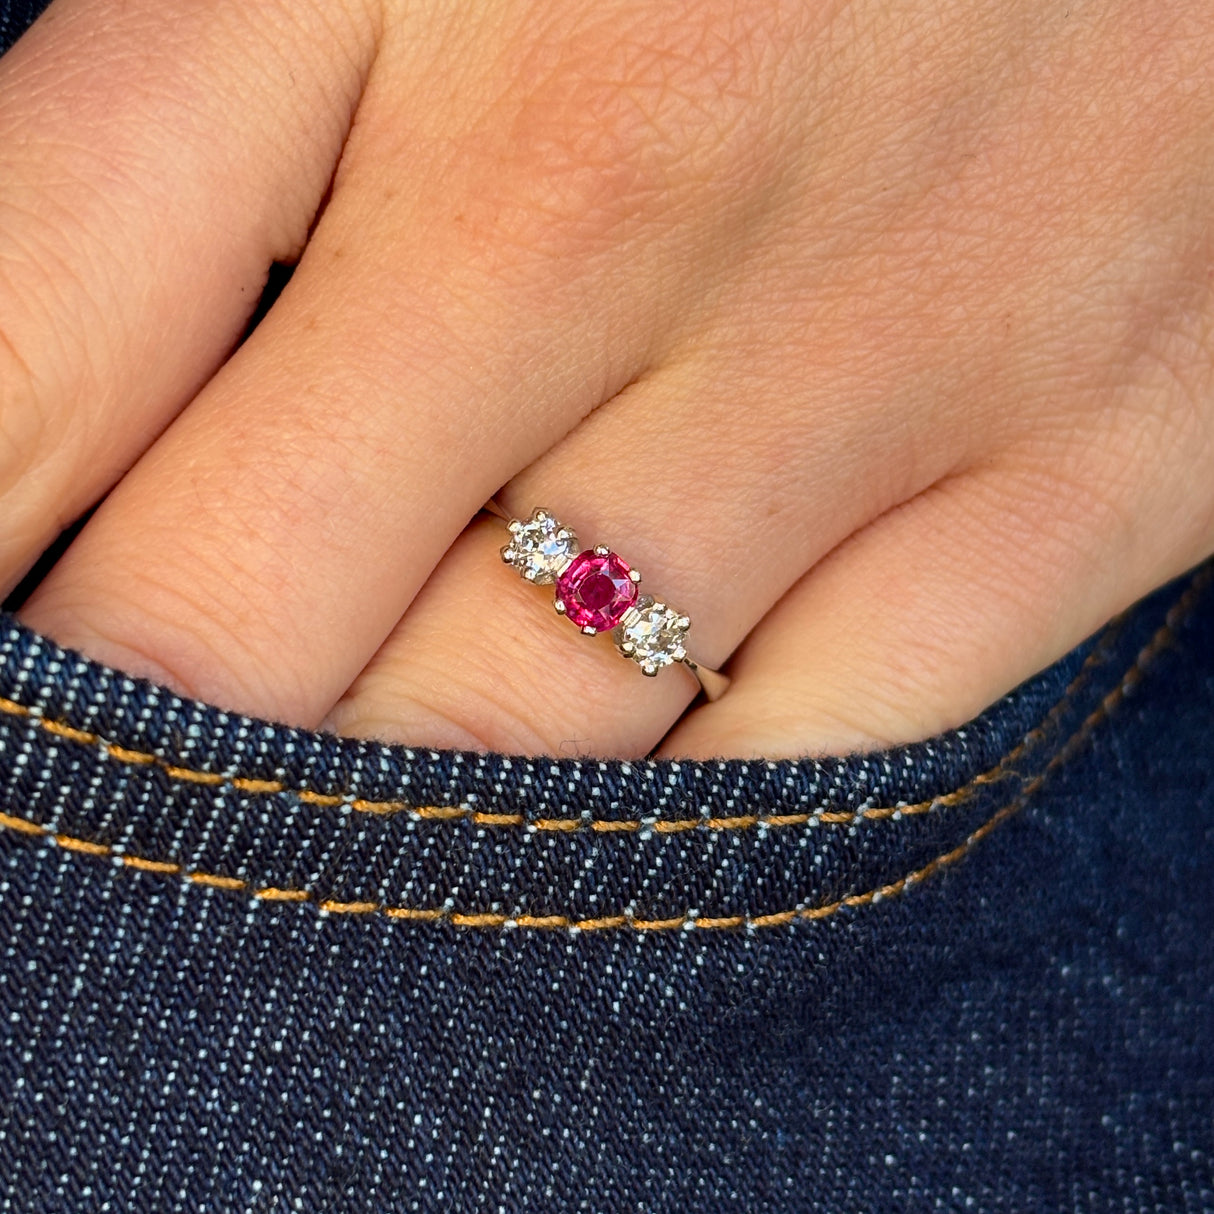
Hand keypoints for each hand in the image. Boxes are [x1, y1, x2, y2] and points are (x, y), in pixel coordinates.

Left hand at [2, 0, 1211, 757]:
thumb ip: (226, 102)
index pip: (29, 344)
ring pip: (512, 740)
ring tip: (338, 806)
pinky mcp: (1084, 473)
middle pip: (228, 618)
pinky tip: (607, 782)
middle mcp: (625, 170)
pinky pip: (790, 764)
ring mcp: (878, 351)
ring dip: (375, 815)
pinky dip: (657, 825)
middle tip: (117, 768)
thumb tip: (54, 401)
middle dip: (137, 736)